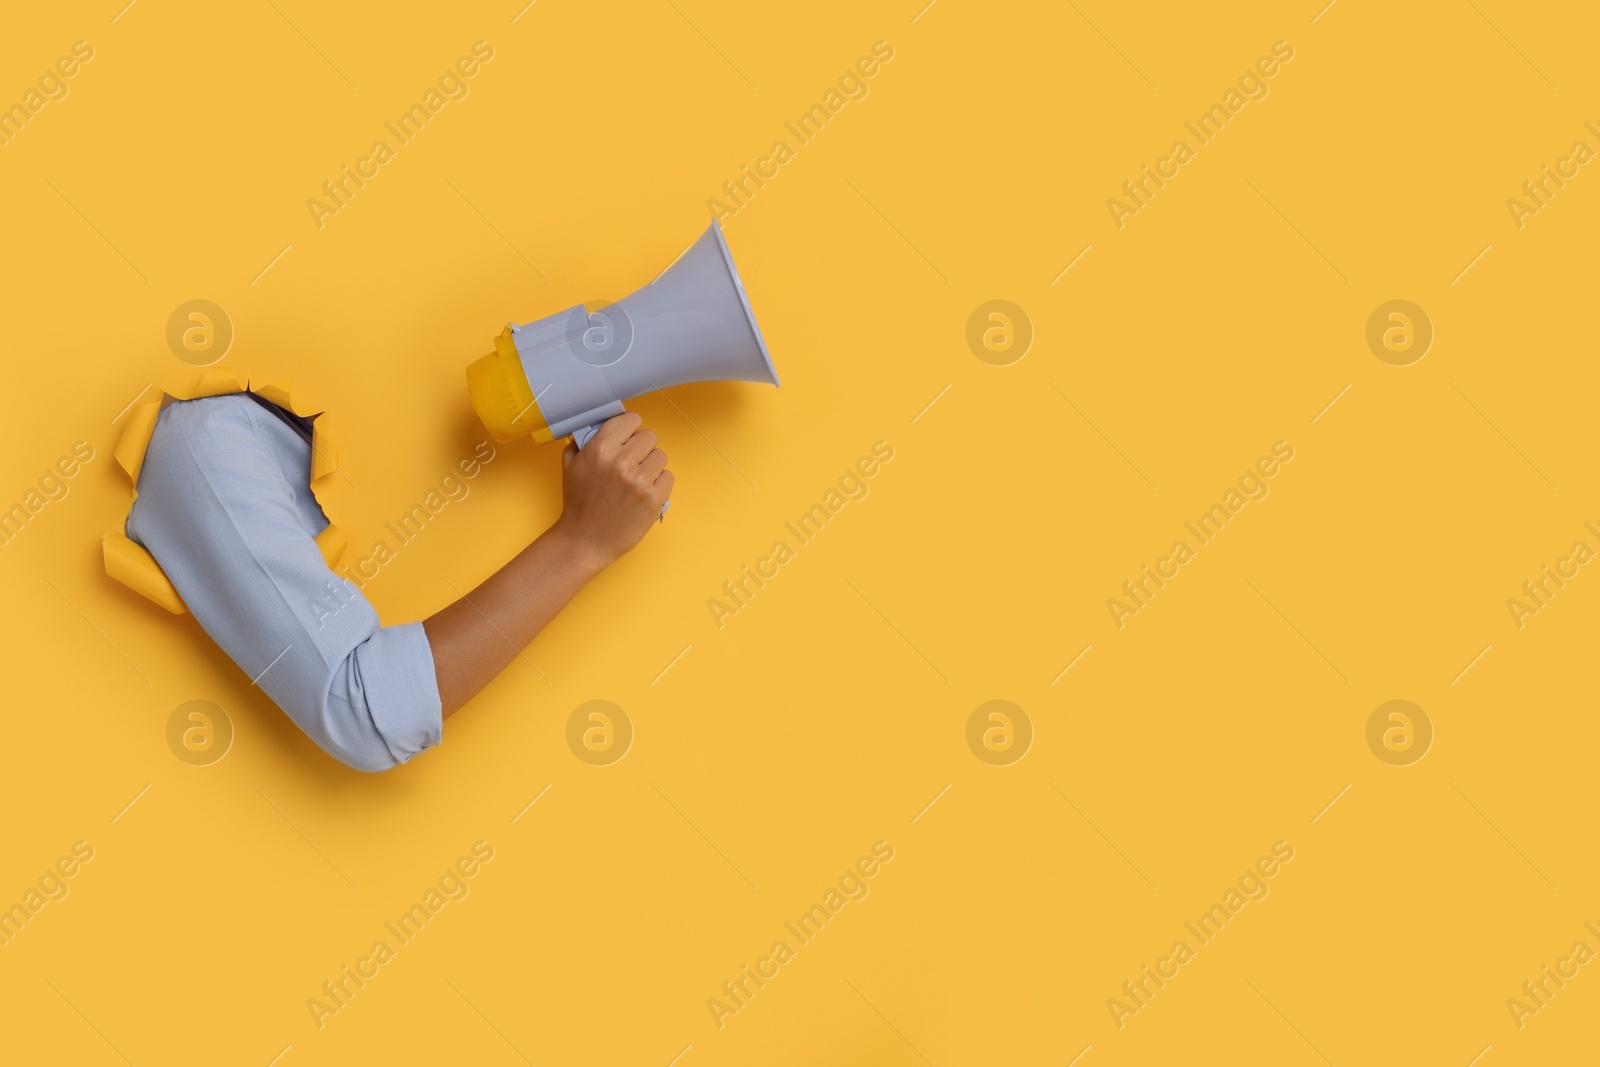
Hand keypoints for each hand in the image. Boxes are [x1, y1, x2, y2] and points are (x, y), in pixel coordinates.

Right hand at [551, 412, 672, 570]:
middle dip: (641, 448)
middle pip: (649, 436)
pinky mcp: (653, 498)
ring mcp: (639, 480)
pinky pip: (668, 476)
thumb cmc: (578, 504)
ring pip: (661, 456)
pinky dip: (659, 483)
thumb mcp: (570, 466)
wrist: (585, 540)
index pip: (632, 419)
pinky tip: (644, 492)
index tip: (627, 438)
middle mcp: (621, 461)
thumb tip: (598, 425)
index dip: (630, 429)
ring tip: (636, 480)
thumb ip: (583, 441)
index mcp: (600, 448)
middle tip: (631, 462)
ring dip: (651, 466)